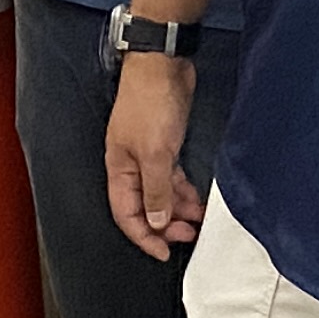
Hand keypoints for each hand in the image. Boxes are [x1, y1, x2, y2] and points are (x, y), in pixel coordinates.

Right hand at [104, 54, 202, 262]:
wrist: (163, 64)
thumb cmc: (151, 103)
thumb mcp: (156, 154)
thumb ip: (156, 192)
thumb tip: (156, 223)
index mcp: (119, 169)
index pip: (126, 215)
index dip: (144, 237)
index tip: (165, 253)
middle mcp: (130, 165)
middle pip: (143, 207)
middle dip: (165, 226)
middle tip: (189, 237)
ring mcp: (148, 154)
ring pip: (161, 193)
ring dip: (178, 209)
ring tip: (199, 219)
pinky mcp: (165, 143)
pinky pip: (172, 177)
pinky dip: (184, 190)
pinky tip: (198, 198)